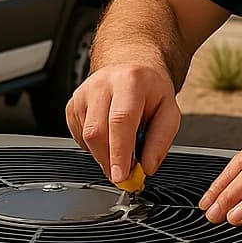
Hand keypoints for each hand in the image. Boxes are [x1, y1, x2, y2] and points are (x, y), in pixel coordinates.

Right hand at [66, 63, 182, 184]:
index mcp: (130, 81)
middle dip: (109, 160)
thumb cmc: (150, 90)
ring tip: (121, 147)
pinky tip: (109, 136)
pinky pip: (79, 137)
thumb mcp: (169, 111)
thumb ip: (160, 140)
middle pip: (97, 132)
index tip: (120, 176)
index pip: (120, 120)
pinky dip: (94, 146)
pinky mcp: (72, 104)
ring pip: (86, 137)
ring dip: (103, 154)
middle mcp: (102, 84)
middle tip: (124, 174)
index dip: (119, 152)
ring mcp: (83, 93)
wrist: (131, 67)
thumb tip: (146, 167)